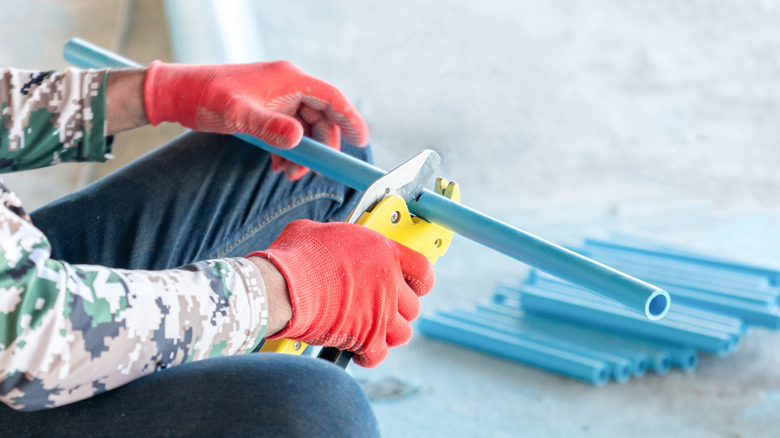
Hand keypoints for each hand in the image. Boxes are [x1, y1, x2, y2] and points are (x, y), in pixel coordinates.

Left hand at [143, 60, 369, 179]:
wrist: (178, 93)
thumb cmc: (206, 97)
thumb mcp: (239, 115)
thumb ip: (270, 128)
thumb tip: (298, 140)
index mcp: (289, 80)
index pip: (332, 98)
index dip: (350, 119)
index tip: (362, 140)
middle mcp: (288, 85)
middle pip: (322, 116)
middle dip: (319, 147)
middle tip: (308, 171)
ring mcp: (278, 96)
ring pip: (305, 126)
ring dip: (302, 152)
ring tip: (287, 172)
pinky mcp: (267, 106)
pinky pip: (289, 129)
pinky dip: (289, 148)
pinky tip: (277, 163)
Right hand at [247, 220, 434, 366]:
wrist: (282, 287)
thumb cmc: (295, 256)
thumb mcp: (316, 231)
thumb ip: (335, 237)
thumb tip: (323, 240)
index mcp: (383, 252)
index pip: (423, 270)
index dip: (420, 282)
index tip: (414, 286)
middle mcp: (389, 282)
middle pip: (413, 306)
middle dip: (399, 310)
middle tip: (381, 310)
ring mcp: (380, 312)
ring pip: (402, 333)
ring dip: (388, 334)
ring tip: (371, 330)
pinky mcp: (366, 338)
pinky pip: (379, 355)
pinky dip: (369, 355)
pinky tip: (356, 350)